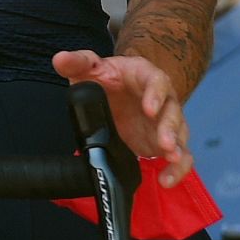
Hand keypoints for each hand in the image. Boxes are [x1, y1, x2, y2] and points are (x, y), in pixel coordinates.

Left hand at [52, 49, 191, 186]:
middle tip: (164, 144)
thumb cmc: (107, 77)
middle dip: (170, 128)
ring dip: (177, 149)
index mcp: (145, 76)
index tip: (149, 109)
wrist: (117, 90)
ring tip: (170, 161)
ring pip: (180, 134)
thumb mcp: (91, 67)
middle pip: (173, 111)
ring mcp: (164, 122)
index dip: (156, 95)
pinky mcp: (163, 143)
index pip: (157, 82)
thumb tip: (59, 59)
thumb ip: (77, 62)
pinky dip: (177, 169)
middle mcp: (162, 99)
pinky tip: (167, 180)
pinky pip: (179, 156)